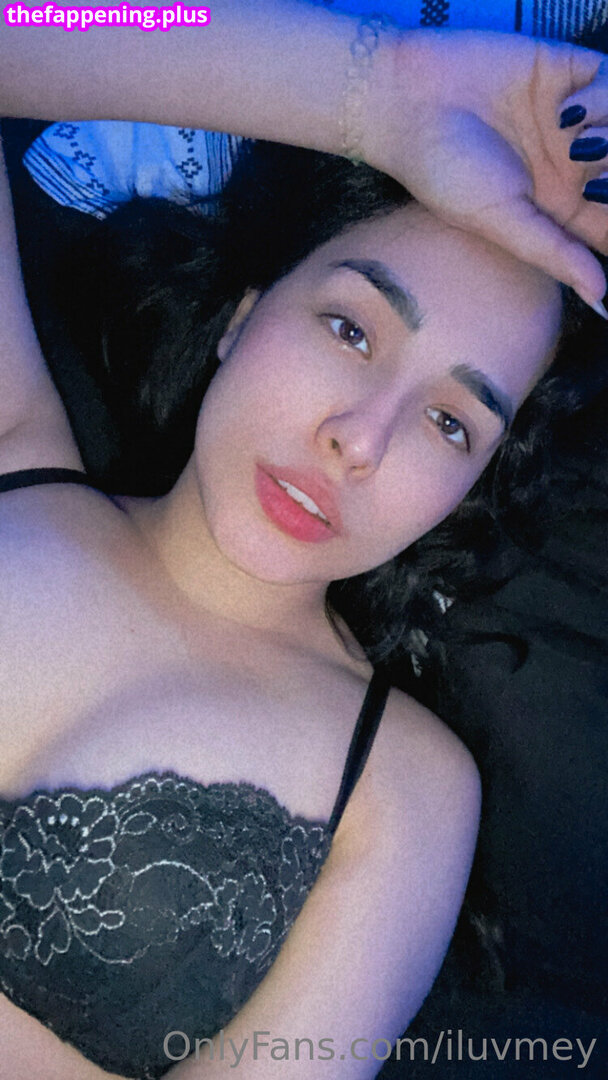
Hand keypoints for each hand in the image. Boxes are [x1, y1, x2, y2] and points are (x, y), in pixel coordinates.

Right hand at [365, 30, 607, 309]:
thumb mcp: (500, 222)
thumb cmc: (442, 173)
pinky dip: (604, 98)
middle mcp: (572, 164)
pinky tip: (567, 112)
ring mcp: (575, 118)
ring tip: (577, 144)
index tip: (602, 217)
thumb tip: (602, 296)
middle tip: (594, 181)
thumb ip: (555, 254)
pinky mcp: (569, 71)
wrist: (408, 103)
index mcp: (558, 207)